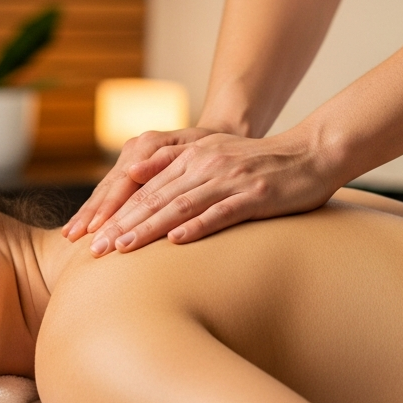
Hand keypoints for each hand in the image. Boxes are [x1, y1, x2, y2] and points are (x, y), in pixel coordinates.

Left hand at [79, 127, 337, 256]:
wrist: (311, 153)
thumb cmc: (259, 162)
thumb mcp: (211, 152)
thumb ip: (172, 160)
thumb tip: (131, 171)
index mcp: (192, 157)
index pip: (145, 188)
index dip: (116, 211)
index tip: (91, 235)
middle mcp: (206, 165)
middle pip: (155, 197)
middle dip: (122, 223)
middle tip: (94, 250)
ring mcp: (230, 180)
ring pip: (181, 205)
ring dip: (149, 227)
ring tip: (124, 247)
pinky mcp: (255, 196)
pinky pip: (221, 213)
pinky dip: (197, 226)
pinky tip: (177, 241)